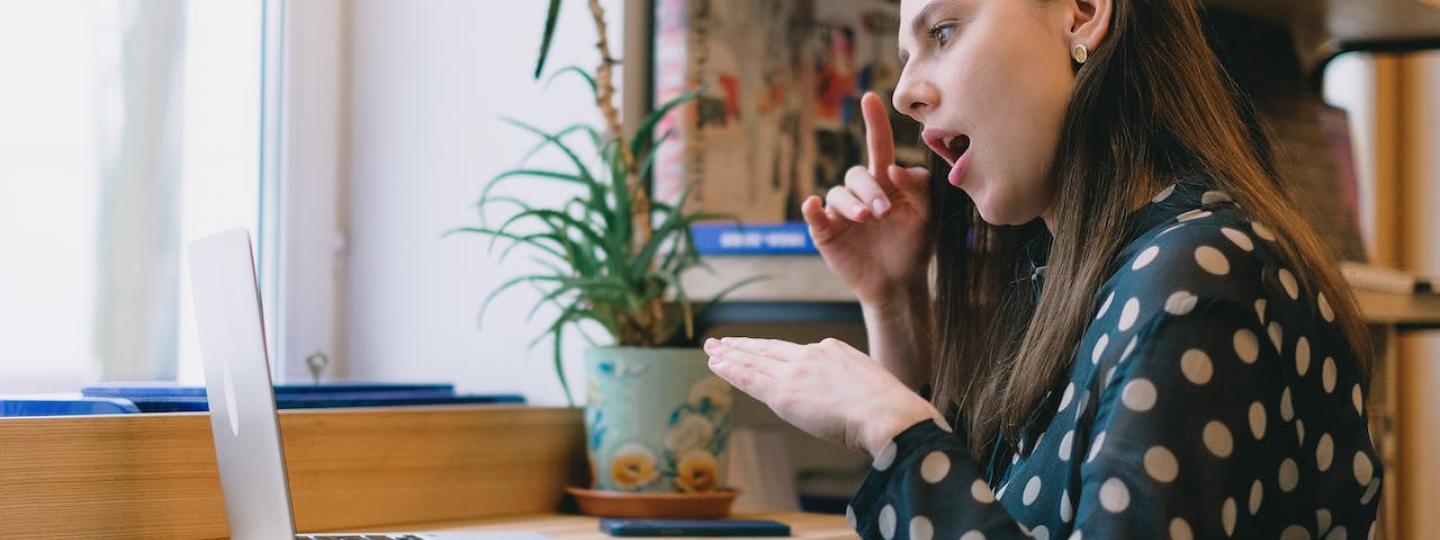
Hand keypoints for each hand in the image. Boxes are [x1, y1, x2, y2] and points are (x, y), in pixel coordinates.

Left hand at [703, 336, 942, 456]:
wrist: (889, 414)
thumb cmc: (890, 410)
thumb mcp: (871, 385)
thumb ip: (851, 387)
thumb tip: (847, 400)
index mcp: (833, 350)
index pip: (792, 351)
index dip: (770, 349)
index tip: (756, 347)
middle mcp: (811, 355)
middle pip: (768, 349)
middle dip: (743, 346)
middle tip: (721, 342)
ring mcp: (796, 372)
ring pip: (755, 361)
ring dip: (730, 356)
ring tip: (711, 350)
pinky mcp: (785, 393)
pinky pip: (750, 379)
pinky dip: (731, 371)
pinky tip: (717, 365)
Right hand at [803, 91, 933, 306]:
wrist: (899, 285)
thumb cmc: (914, 247)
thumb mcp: (927, 215)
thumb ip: (918, 187)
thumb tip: (893, 168)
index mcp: (886, 183)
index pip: (878, 147)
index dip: (874, 123)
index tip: (870, 98)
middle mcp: (861, 192)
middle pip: (858, 175)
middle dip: (870, 190)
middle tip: (884, 212)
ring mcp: (841, 212)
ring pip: (838, 193)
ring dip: (852, 202)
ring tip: (867, 218)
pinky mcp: (825, 232)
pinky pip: (814, 214)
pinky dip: (812, 208)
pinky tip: (814, 205)